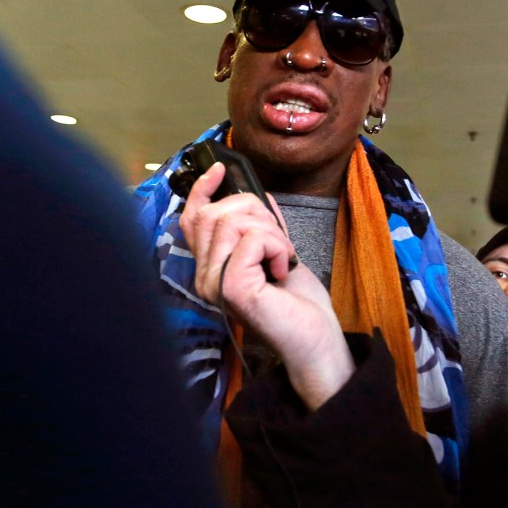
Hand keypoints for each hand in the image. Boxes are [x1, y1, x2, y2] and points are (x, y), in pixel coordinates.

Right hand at [179, 162, 354, 409]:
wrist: (316, 338)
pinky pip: (253, 239)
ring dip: (271, 233)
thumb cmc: (298, 303)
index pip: (192, 221)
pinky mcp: (231, 286)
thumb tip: (257, 194)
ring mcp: (214, 284)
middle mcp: (204, 277)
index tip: (220, 169)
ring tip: (282, 259)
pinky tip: (284, 269)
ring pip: (234, 222)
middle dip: (255, 213)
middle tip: (278, 242)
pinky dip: (278, 246)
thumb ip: (262, 226)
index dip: (203, 190)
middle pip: (215, 213)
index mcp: (211, 269)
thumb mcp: (278, 252)